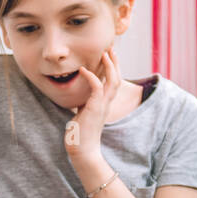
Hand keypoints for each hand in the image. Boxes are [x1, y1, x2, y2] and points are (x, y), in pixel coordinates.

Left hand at [64, 45, 121, 161]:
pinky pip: (96, 88)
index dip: (112, 68)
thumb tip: (79, 97)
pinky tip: (83, 69)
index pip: (112, 82)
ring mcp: (102, 106)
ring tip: (105, 53)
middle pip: (117, 78)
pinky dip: (91, 76)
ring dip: (110, 66)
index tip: (108, 56)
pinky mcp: (95, 108)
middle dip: (115, 62)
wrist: (82, 150)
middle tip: (111, 48)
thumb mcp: (83, 114)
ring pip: (113, 81)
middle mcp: (107, 103)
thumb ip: (84, 104)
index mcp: (104, 104)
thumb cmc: (80, 135)